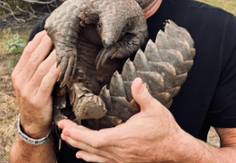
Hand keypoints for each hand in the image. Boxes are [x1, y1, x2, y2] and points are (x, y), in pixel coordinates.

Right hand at [10, 32, 58, 138]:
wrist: (33, 123)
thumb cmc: (36, 96)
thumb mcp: (30, 80)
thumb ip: (36, 64)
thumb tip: (46, 42)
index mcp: (18, 73)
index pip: (28, 51)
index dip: (40, 39)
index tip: (52, 28)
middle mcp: (20, 80)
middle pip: (36, 56)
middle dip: (49, 43)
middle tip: (61, 32)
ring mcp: (27, 90)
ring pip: (42, 67)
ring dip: (55, 55)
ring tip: (66, 44)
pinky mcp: (38, 99)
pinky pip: (48, 81)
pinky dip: (57, 71)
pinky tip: (65, 63)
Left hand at [59, 78, 187, 162]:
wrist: (174, 149)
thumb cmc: (164, 130)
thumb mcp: (155, 109)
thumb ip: (143, 95)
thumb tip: (136, 81)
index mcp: (121, 138)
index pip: (92, 137)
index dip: (76, 132)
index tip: (65, 125)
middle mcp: (117, 151)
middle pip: (88, 146)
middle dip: (73, 136)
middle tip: (62, 127)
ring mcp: (119, 158)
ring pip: (93, 154)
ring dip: (78, 146)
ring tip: (67, 139)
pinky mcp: (123, 161)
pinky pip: (101, 161)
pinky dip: (89, 157)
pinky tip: (82, 155)